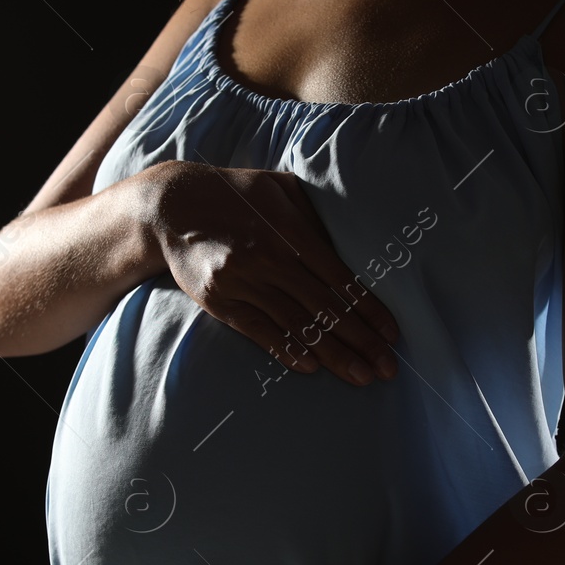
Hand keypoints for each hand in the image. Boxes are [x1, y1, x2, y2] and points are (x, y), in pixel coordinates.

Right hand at [141, 160, 399, 385]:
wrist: (171, 205)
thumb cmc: (236, 194)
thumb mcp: (280, 188)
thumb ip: (314, 216)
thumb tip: (351, 242)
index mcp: (291, 232)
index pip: (341, 279)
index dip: (369, 310)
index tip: (392, 334)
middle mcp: (270, 259)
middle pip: (325, 308)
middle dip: (362, 341)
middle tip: (388, 368)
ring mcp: (243, 283)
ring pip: (297, 325)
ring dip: (333, 355)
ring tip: (361, 376)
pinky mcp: (220, 301)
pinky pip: (259, 331)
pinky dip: (288, 350)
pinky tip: (313, 367)